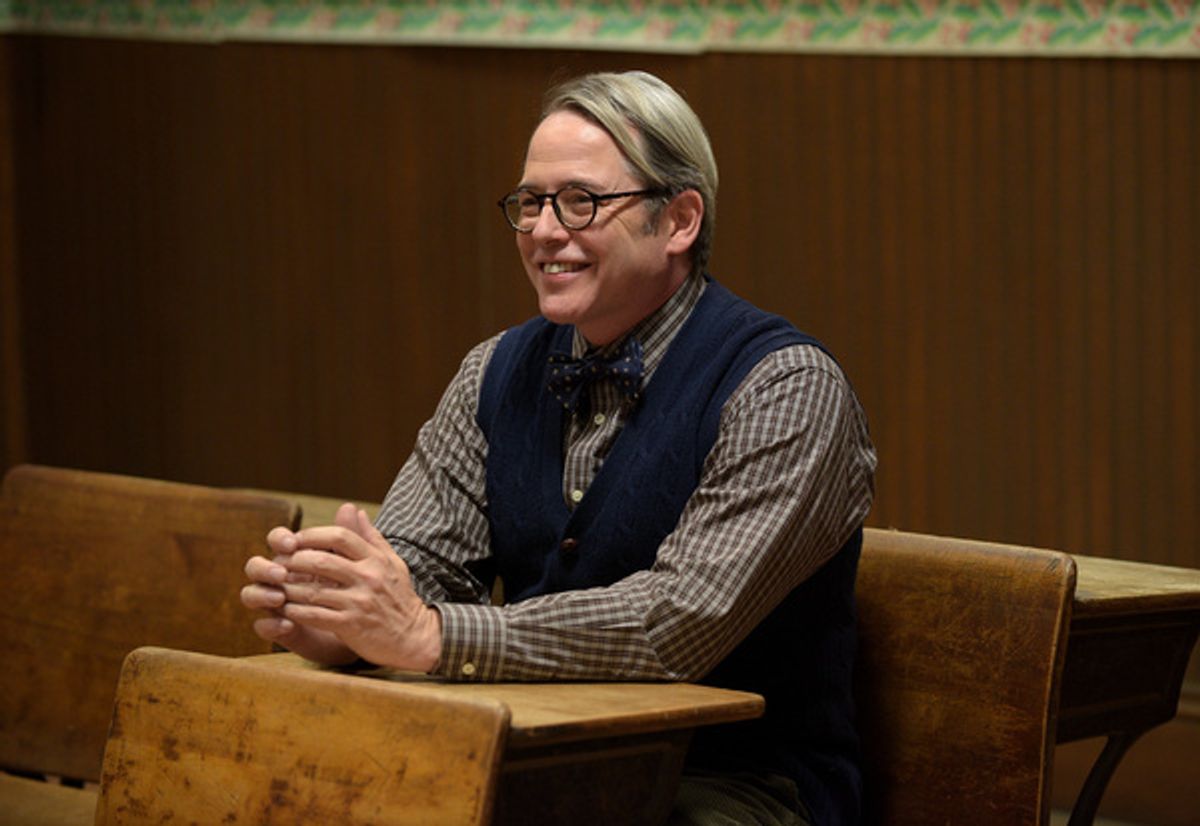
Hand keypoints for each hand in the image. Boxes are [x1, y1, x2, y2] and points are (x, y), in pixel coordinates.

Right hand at [242, 520, 356, 664]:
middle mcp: (280, 578)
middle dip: (264, 568)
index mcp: (295, 557)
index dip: (279, 539)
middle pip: (255, 566)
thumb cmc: (352, 588)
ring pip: (251, 594)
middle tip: (282, 573)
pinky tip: (287, 624)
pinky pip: (263, 626)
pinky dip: (271, 625)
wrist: (361, 626)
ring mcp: (276, 603)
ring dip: (261, 594)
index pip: (278, 541)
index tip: (292, 543)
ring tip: (280, 598)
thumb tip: (349, 506)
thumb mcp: (353, 563)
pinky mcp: (279, 628)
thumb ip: (349, 537)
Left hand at [271, 504, 442, 671]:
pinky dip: (296, 612)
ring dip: (289, 588)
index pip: (340, 536)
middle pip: (321, 560)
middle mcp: (367, 577)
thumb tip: (353, 510)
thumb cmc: (400, 598)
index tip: (295, 540)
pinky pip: (315, 615)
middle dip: (294, 560)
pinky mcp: (351, 625)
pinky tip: (286, 609)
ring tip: (276, 586)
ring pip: (313, 590)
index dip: (312, 535)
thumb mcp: (392, 563)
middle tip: (278, 563)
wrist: (415, 637)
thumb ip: (371, 536)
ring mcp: (359, 602)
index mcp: (375, 559)